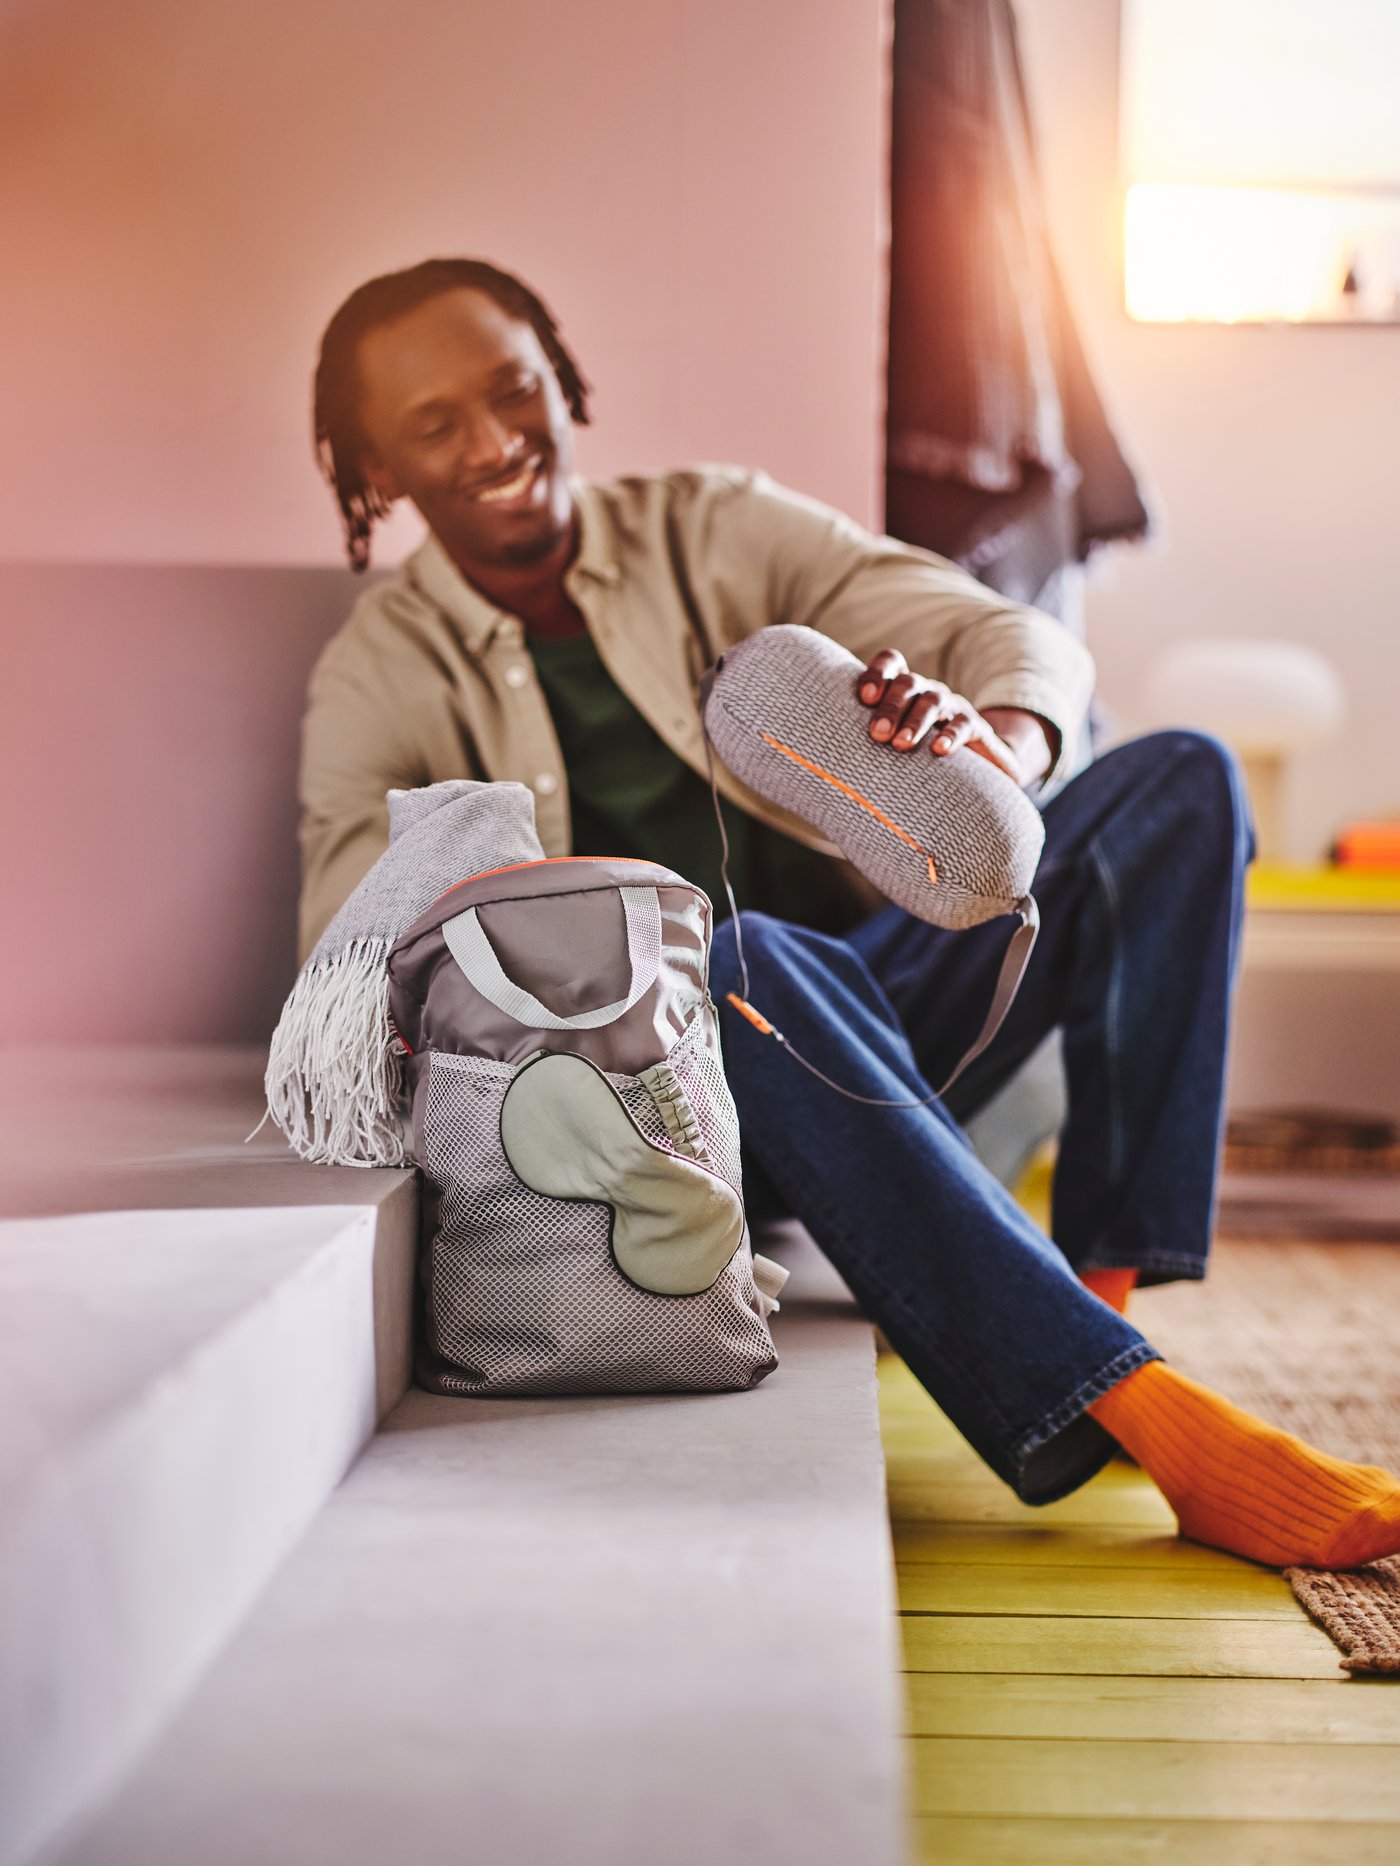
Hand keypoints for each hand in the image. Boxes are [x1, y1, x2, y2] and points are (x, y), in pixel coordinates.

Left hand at [856, 649, 1045, 784]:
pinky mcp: (976, 728)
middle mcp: (928, 691)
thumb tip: (826, 750)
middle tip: (877, 734)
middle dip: (891, 707)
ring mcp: (953, 707)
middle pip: (908, 684)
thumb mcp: (894, 741)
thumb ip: (869, 736)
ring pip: (934, 701)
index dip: (877, 673)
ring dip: (915, 722)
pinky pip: (965, 725)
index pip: (891, 662)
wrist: (977, 768)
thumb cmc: (919, 755)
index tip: (865, 698)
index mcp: (905, 689)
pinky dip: (951, 735)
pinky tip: (939, 750)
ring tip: (901, 744)